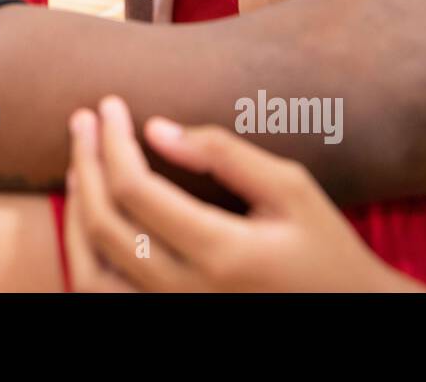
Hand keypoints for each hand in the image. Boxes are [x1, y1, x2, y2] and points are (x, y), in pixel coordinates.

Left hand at [65, 96, 425, 292]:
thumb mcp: (290, 190)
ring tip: (80, 165)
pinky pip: (104, 294)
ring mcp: (171, 313)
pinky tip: (92, 215)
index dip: (112, 141)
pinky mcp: (168, 321)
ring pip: (91, 268)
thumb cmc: (324, 248)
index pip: (134, 190)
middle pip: (104, 224)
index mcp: (220, 253)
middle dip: (86, 162)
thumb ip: (224, 155)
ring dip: (76, 212)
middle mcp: (185, 292)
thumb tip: (157, 128)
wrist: (348, 314)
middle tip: (83, 118)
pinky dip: (86, 254)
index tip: (110, 104)